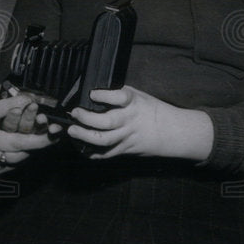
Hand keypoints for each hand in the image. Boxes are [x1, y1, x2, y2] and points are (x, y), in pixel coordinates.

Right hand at [0, 90, 55, 184]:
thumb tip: (2, 86)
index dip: (13, 104)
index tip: (29, 98)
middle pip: (14, 139)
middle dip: (36, 135)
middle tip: (54, 127)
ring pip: (19, 154)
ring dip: (37, 146)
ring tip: (53, 136)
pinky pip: (16, 162)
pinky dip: (29, 153)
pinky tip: (40, 146)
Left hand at [67, 86, 213, 161]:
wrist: (171, 131)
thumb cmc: (150, 109)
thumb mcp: (138, 96)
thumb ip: (117, 94)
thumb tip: (92, 89)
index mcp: (134, 103)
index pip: (120, 98)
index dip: (105, 96)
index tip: (92, 94)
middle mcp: (130, 120)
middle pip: (108, 122)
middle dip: (88, 118)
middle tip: (76, 113)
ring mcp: (127, 136)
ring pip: (104, 140)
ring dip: (85, 136)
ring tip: (72, 130)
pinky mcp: (125, 149)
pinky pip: (107, 154)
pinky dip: (92, 152)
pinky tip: (80, 146)